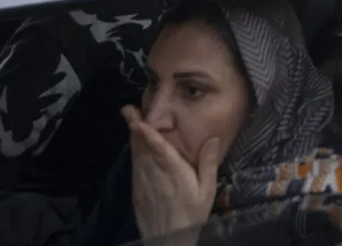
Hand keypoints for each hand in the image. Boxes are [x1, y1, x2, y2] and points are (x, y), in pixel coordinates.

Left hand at [124, 106, 222, 243]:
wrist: (169, 242)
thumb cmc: (192, 216)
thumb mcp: (207, 192)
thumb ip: (208, 165)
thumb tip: (212, 139)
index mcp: (175, 176)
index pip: (159, 151)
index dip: (148, 135)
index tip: (138, 121)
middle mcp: (156, 178)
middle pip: (142, 149)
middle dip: (135, 129)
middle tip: (128, 109)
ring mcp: (143, 185)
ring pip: (136, 156)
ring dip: (133, 138)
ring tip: (130, 119)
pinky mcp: (136, 192)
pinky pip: (134, 168)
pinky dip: (133, 153)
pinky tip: (134, 145)